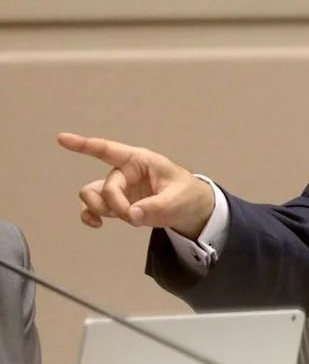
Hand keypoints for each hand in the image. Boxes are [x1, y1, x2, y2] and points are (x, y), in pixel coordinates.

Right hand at [58, 133, 214, 239]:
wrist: (191, 210)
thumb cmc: (187, 194)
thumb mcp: (178, 199)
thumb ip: (156, 207)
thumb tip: (131, 215)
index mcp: (140, 161)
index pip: (109, 150)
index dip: (85, 145)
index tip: (62, 138)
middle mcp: (125, 172)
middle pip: (106, 186)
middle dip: (115, 204)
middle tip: (133, 216)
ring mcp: (120, 188)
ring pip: (92, 195)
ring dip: (100, 209)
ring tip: (124, 217)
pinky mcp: (117, 204)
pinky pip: (93, 208)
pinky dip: (90, 216)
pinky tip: (97, 225)